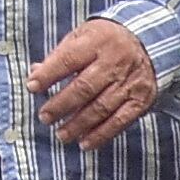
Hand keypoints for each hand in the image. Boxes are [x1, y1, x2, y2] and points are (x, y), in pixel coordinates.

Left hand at [26, 17, 155, 147]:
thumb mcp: (82, 36)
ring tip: (61, 134)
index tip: (32, 87)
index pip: (68, 59)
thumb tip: (34, 72)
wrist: (148, 41)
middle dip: (61, 105)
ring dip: (78, 124)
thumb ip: (59, 55)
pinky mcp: (141, 99)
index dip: (48, 74)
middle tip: (44, 117)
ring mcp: (130, 82)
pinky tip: (85, 143)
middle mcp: (115, 61)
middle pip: (85, 87)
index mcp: (97, 41)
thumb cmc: (105, 40)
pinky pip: (120, 121)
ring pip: (101, 107)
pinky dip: (101, 134)